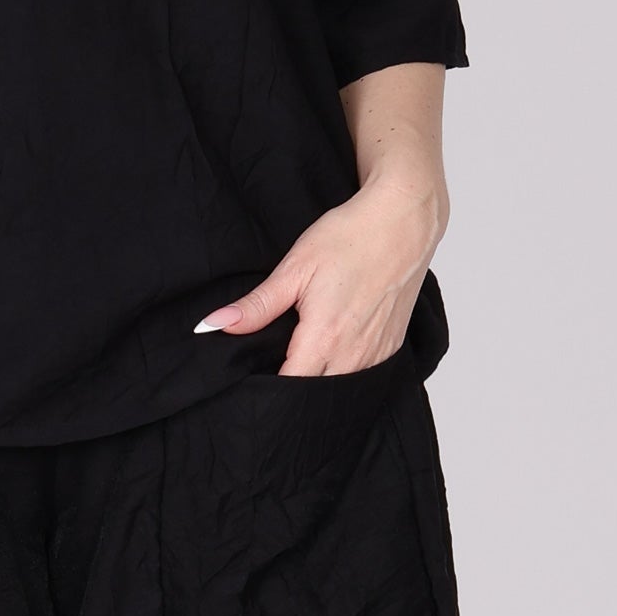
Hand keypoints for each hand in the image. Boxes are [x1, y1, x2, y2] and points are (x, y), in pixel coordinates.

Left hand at [194, 176, 444, 375]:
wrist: (402, 223)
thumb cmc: (349, 238)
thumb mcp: (295, 267)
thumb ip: (257, 305)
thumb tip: (214, 326)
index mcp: (324, 339)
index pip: (289, 387)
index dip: (266, 388)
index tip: (250, 375)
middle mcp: (353, 357)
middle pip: (314, 392)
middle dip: (291, 385)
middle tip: (271, 362)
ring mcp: (376, 355)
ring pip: (339, 385)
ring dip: (318, 377)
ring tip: (298, 352)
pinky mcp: (392, 348)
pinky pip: (361, 374)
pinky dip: (343, 368)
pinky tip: (331, 347)